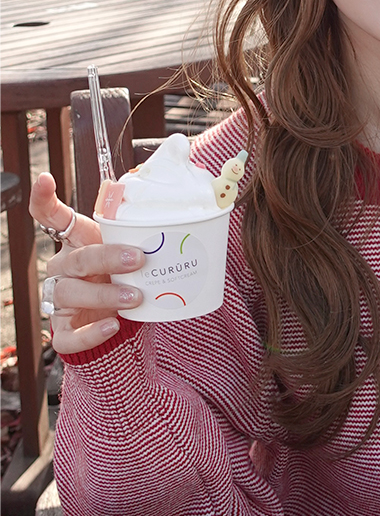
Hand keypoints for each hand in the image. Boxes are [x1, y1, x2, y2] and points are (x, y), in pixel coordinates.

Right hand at [31, 172, 144, 354]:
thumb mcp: (132, 257)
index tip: (47, 179)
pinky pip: (69, 336)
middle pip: (77, 259)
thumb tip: (198, 220)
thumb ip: (149, 241)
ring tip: (135, 297)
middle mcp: (64, 270)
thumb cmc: (125, 281)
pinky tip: (113, 325)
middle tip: (139, 259)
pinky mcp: (66, 331)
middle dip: (107, 258)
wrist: (119, 324)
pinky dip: (91, 333)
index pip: (54, 218)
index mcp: (78, 245)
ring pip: (71, 294)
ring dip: (104, 294)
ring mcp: (61, 301)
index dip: (45, 200)